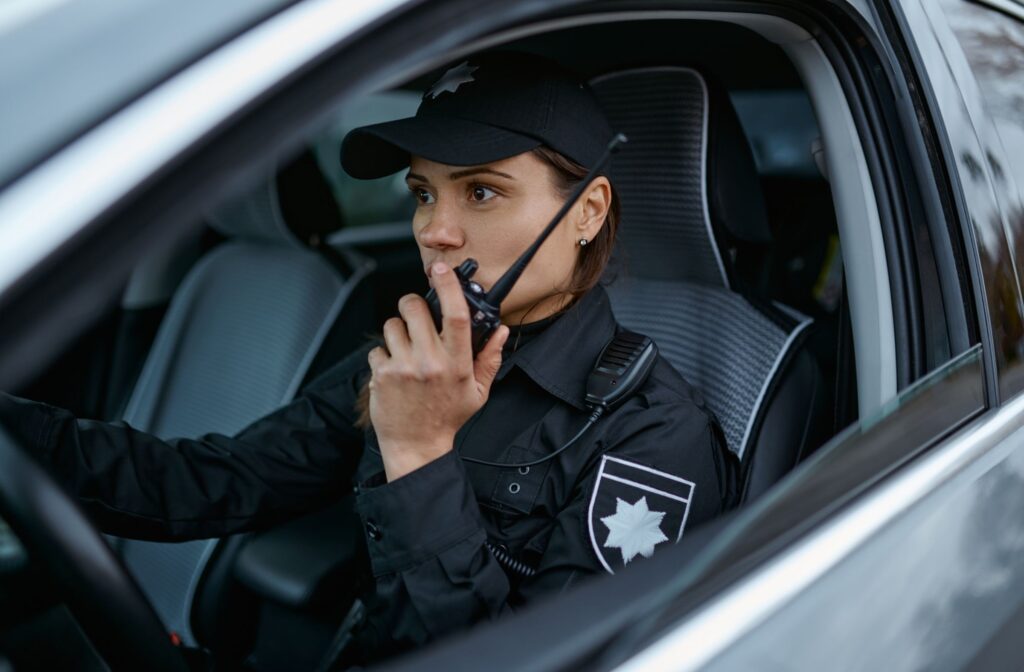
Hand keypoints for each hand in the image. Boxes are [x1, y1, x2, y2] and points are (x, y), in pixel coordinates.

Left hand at [367, 262, 509, 480]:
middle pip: (415, 308)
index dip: (448, 286)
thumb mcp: (478, 391)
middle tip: (417, 316)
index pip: (456, 315)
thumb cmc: (448, 417)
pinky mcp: (381, 376)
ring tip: (406, 350)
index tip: (441, 269)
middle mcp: (430, 363)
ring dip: (398, 331)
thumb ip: (490, 358)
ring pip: (392, 325)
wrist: (416, 446)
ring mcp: (403, 368)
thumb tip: (501, 331)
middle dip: (413, 304)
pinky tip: (394, 371)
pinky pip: (377, 348)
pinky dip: (383, 356)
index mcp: (457, 363)